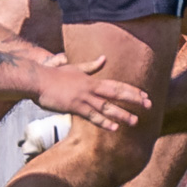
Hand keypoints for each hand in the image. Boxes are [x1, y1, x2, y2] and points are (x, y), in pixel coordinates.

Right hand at [33, 54, 149, 131]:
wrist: (37, 80)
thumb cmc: (53, 75)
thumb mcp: (73, 67)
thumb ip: (90, 66)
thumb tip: (104, 58)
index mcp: (91, 80)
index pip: (116, 85)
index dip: (132, 90)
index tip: (145, 95)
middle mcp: (90, 88)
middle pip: (116, 93)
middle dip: (133, 99)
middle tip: (149, 105)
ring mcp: (83, 98)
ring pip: (107, 107)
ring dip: (122, 114)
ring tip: (135, 121)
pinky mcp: (75, 106)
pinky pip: (92, 116)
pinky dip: (104, 122)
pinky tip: (114, 128)